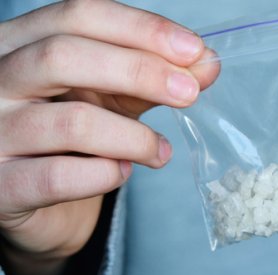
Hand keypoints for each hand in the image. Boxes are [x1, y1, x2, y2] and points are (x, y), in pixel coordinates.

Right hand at [0, 0, 218, 274]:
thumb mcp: (107, 100)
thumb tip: (205, 64)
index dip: (142, 30)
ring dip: (134, 139)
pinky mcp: (1, 187)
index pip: (78, 15)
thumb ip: (148, 81)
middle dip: (140, 72)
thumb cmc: (69, 141)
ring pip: (71, 122)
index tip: (194, 52)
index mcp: (18, 45)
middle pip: (64, 56)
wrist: (33, 199)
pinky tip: (122, 173)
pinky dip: (105, 174)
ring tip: (161, 153)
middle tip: (189, 94)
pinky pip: (57, 177)